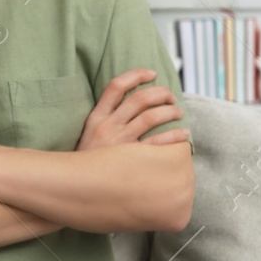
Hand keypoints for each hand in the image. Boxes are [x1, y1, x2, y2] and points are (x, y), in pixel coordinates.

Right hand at [76, 69, 190, 149]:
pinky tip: (183, 134)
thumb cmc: (88, 160)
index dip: (136, 75)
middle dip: (161, 93)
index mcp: (97, 117)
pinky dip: (174, 135)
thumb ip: (107, 118)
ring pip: (151, 117)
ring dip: (170, 112)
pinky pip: (158, 143)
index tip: (152, 74)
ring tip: (178, 113)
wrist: (77, 186)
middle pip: (139, 99)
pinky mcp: (130, 160)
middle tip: (171, 98)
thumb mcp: (89, 134)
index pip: (116, 86)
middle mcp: (108, 126)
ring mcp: (120, 143)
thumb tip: (135, 102)